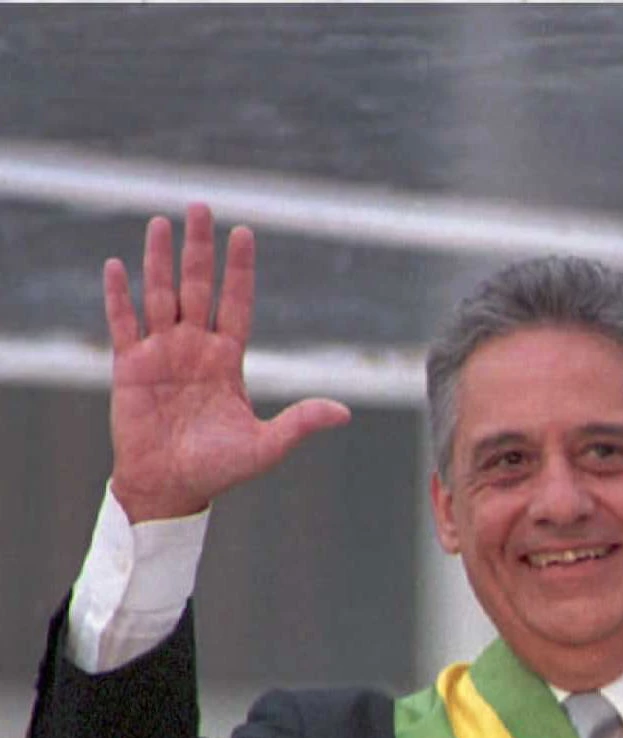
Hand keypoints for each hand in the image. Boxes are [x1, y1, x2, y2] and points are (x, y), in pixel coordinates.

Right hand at [105, 204, 350, 522]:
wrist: (170, 488)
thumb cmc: (218, 470)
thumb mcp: (265, 446)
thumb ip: (300, 423)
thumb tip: (345, 413)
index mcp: (226, 360)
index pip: (237, 303)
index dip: (239, 270)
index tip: (244, 233)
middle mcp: (194, 348)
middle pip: (197, 287)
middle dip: (199, 249)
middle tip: (202, 205)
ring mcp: (161, 354)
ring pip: (160, 295)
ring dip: (160, 260)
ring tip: (162, 222)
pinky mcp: (129, 367)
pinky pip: (122, 324)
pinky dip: (118, 297)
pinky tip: (117, 265)